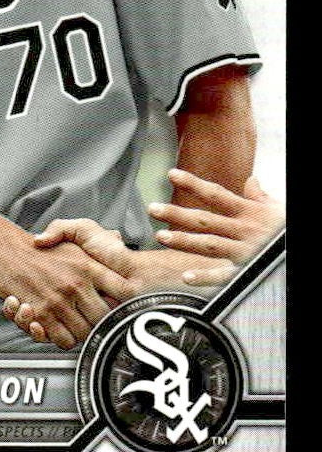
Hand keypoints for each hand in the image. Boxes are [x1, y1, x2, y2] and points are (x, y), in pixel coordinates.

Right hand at [0, 239, 133, 349]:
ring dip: (84, 333)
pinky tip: (61, 328)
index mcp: (88, 265)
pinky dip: (63, 339)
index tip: (124, 304)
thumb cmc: (38, 246)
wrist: (2, 249)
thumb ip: (97, 237)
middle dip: (106, 323)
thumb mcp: (72, 233)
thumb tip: (117, 241)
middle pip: (107, 318)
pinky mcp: (41, 313)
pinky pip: (62, 339)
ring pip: (86, 333)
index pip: (124, 290)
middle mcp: (76, 284)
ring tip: (79, 326)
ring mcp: (59, 300)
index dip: (127, 301)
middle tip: (101, 321)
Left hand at [149, 168, 284, 285]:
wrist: (300, 254)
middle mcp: (244, 230)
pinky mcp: (249, 272)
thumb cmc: (289, 231)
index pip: (216, 194)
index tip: (171, 174)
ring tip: (161, 237)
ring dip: (184, 241)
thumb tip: (251, 180)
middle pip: (205, 220)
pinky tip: (186, 277)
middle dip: (177, 214)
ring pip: (209, 245)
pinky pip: (224, 276)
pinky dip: (205, 277)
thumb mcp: (279, 210)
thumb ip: (261, 197)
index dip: (193, 183)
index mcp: (249, 212)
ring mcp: (245, 251)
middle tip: (152, 209)